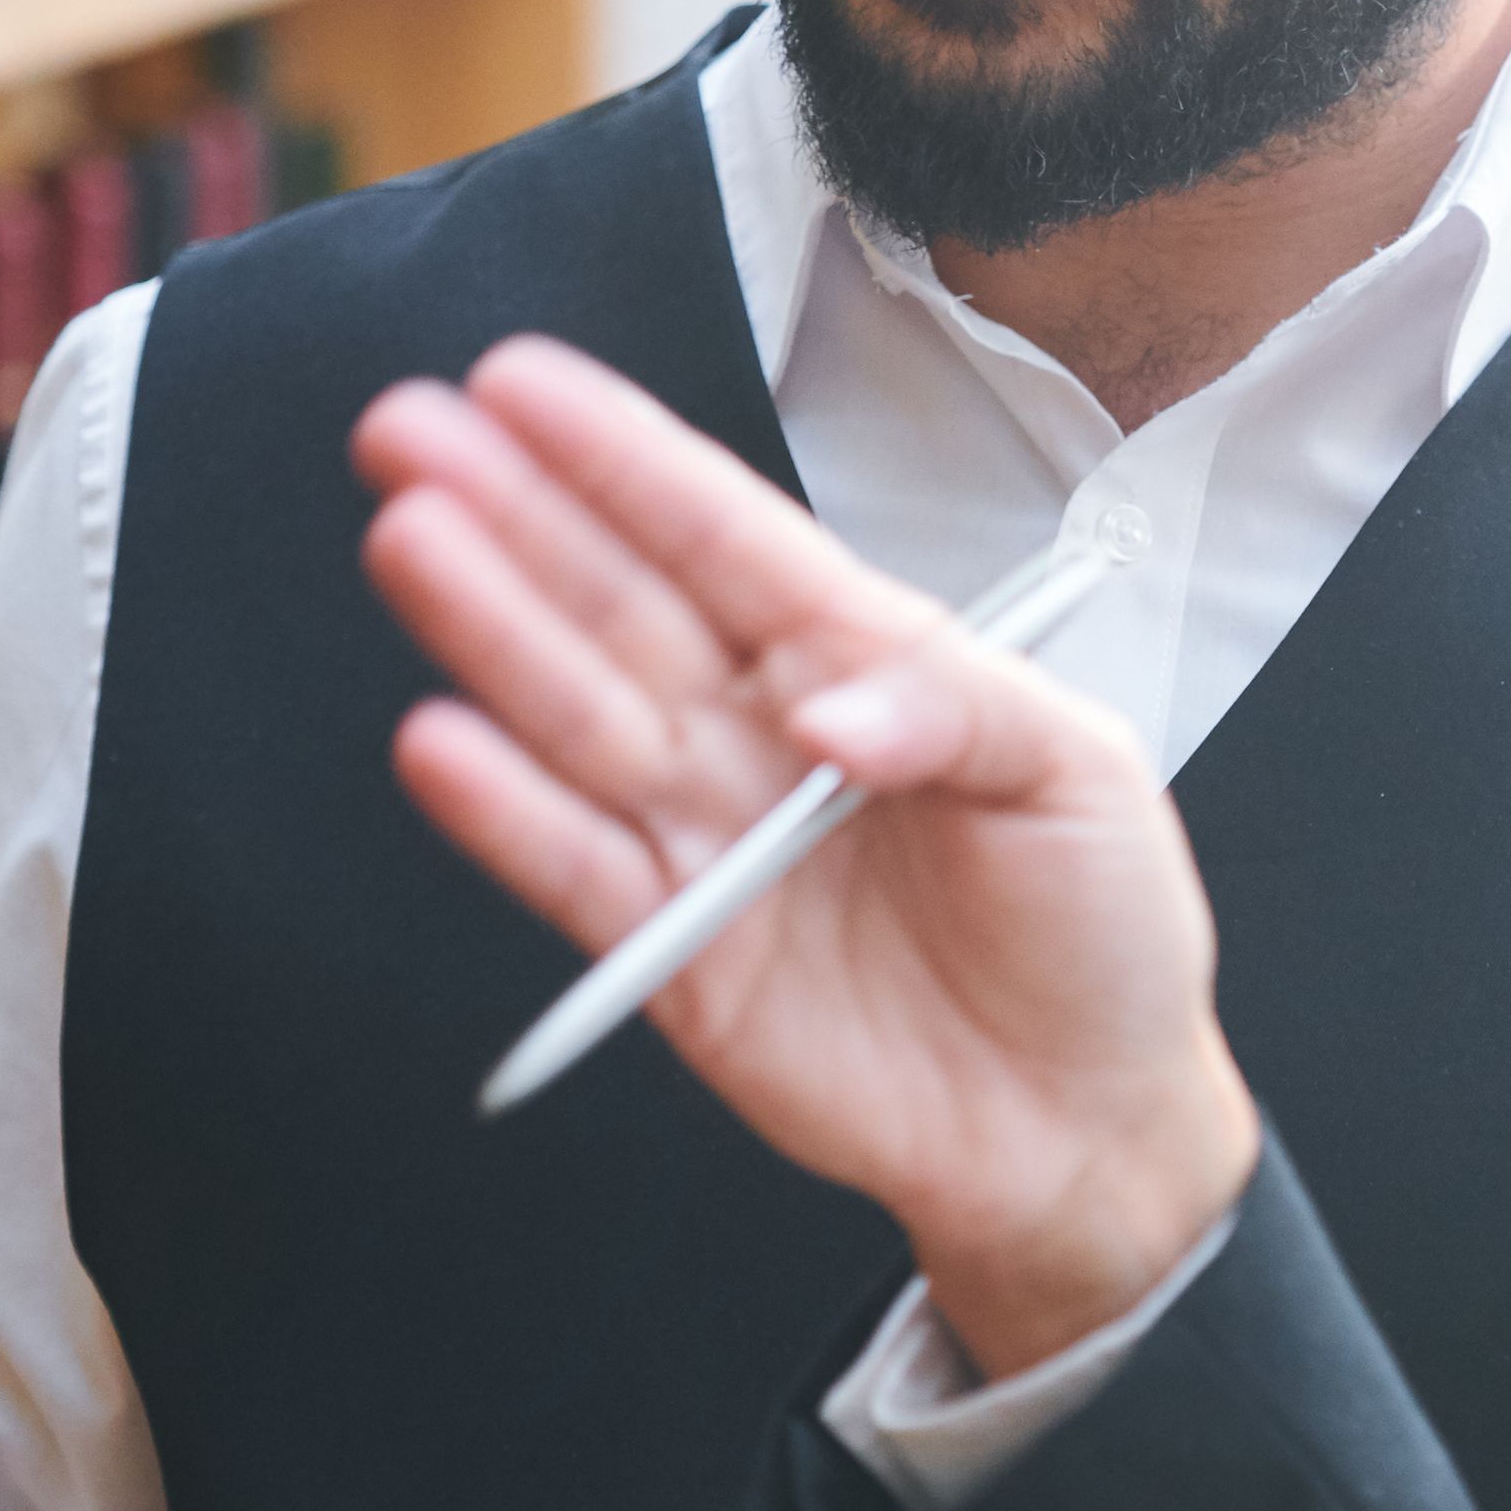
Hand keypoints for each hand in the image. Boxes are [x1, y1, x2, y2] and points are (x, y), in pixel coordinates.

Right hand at [358, 336, 1262, 1381]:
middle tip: (409, 430)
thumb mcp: (1080, 775)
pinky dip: (507, 812)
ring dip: (491, 629)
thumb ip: (958, 711)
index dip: (621, 459)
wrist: (1086, 1125)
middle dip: (514, 513)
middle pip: (620, 604)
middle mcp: (765, 732)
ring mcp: (711, 837)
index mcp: (865, 659)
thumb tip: (828, 707)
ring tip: (411, 540)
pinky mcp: (679, 953)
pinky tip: (440, 741)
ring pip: (578, 713)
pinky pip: (578, 870)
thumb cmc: (1101, 930)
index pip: (724, 537)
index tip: (523, 384)